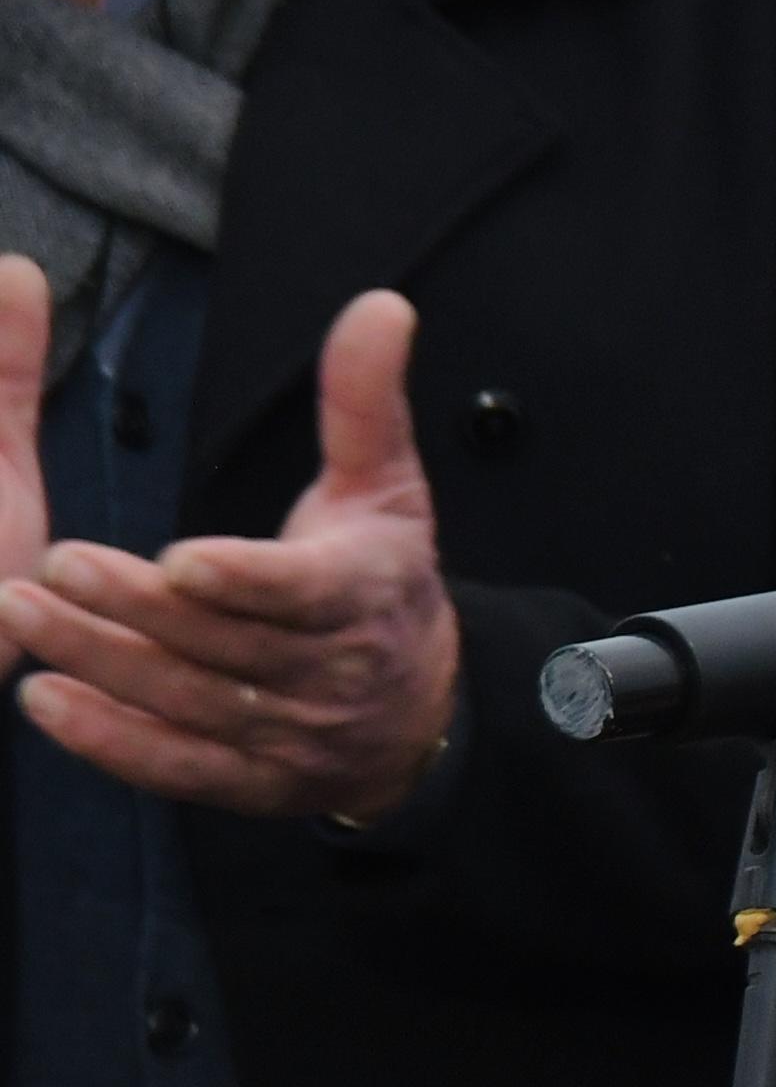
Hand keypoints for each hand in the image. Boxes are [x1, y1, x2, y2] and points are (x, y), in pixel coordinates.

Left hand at [0, 285, 460, 819]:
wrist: (425, 718)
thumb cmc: (386, 584)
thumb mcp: (387, 487)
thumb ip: (363, 398)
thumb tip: (381, 306)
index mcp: (363, 594)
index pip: (303, 592)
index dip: (244, 581)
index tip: (180, 560)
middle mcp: (330, 674)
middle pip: (228, 646)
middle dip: (139, 608)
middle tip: (56, 561)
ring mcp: (289, 735)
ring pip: (191, 703)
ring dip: (103, 663)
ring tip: (24, 612)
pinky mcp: (251, 781)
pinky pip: (177, 767)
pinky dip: (112, 743)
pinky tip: (47, 703)